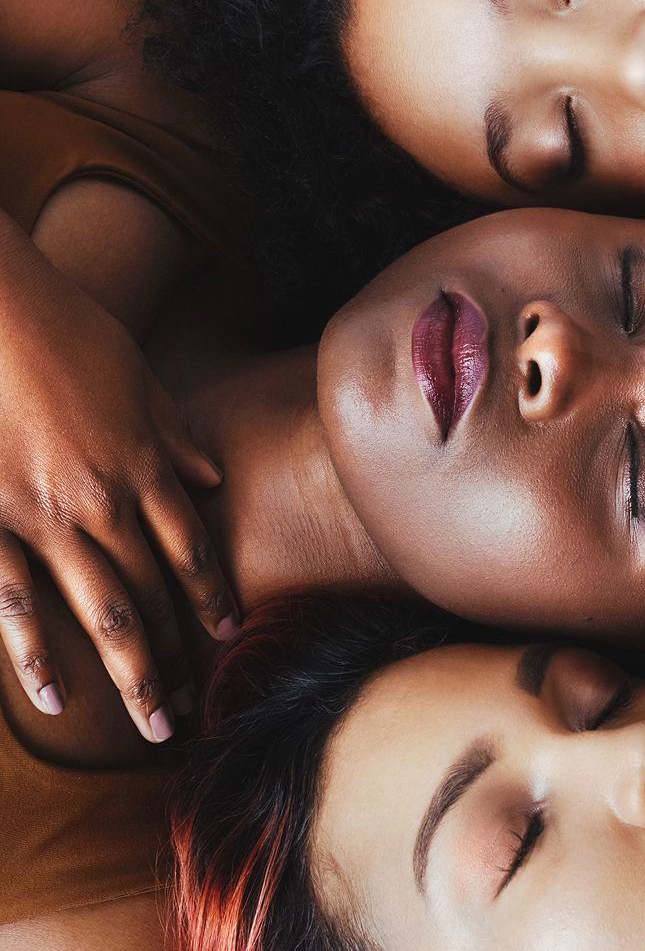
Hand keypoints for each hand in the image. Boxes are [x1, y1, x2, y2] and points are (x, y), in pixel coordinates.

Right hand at [0, 218, 237, 741]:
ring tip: (152, 722)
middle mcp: (105, 501)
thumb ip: (175, 436)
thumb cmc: (71, 335)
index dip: (211, 595)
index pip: (191, 547)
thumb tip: (213, 478)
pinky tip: (55, 699)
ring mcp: (45, 517)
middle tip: (193, 710)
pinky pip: (16, 603)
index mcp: (144, 464)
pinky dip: (36, 655)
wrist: (0, 316)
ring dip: (130, 672)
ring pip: (100, 611)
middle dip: (177, 655)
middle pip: (153, 593)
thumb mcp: (140, 379)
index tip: (229, 635)